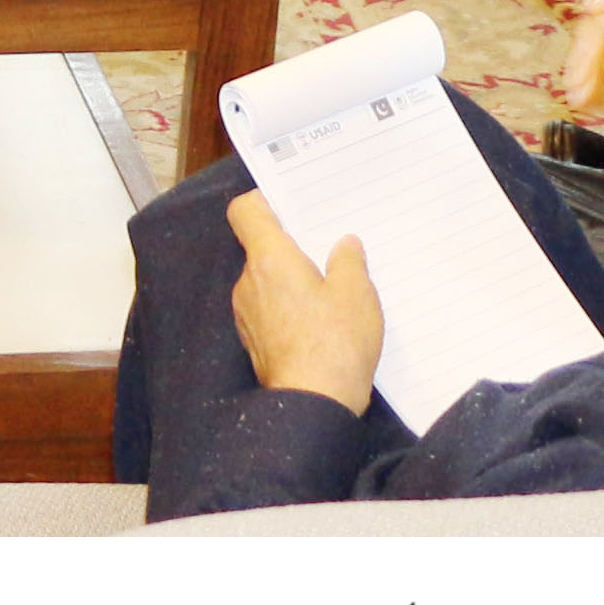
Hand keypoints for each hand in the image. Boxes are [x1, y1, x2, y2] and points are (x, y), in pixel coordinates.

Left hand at [220, 192, 383, 410]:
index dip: (264, 202)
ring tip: (330, 290)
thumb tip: (345, 245)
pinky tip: (320, 321)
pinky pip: (268, 309)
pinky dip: (288, 307)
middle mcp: (248, 282)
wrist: (312, 402)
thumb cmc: (334, 343)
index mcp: (270, 259)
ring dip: (291, 280)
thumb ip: (349, 261)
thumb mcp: (357, 294)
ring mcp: (247, 314)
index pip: (246, 212)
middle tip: (326, 250)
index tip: (290, 207)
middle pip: (260, 247)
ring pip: (266, 281)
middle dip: (291, 247)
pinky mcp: (254, 340)